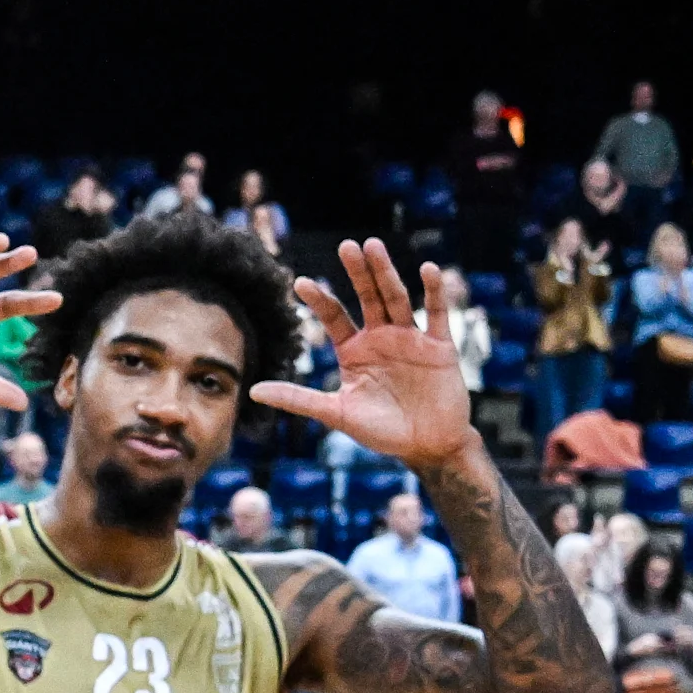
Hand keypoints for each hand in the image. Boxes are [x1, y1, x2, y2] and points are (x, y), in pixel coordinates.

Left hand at [255, 241, 481, 467]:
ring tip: (374, 246)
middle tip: (346, 245)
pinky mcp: (439, 346)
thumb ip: (298, 399)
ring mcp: (410, 338)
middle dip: (357, 272)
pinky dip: (434, 293)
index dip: (319, 300)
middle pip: (367, 297)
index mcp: (354, 350)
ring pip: (397, 298)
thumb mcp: (336, 413)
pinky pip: (436, 314)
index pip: (334, 317)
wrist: (427, 446)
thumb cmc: (382, 431)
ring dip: (386, 272)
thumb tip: (253, 390)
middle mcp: (381, 337)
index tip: (299, 282)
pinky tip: (428, 270)